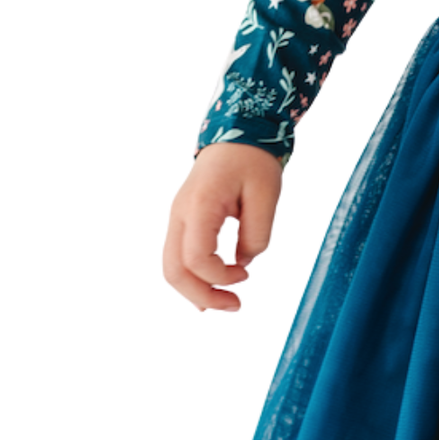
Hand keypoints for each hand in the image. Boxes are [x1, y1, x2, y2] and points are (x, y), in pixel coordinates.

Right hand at [163, 142, 283, 310]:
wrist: (237, 133)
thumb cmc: (253, 160)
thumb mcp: (267, 197)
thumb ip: (256, 236)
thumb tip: (242, 265)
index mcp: (200, 205)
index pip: (195, 258)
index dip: (219, 277)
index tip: (245, 277)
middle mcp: (180, 213)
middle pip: (174, 270)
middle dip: (201, 295)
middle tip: (233, 306)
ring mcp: (177, 217)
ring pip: (171, 266)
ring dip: (195, 290)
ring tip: (224, 303)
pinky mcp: (183, 220)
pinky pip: (178, 256)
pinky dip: (191, 277)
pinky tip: (209, 289)